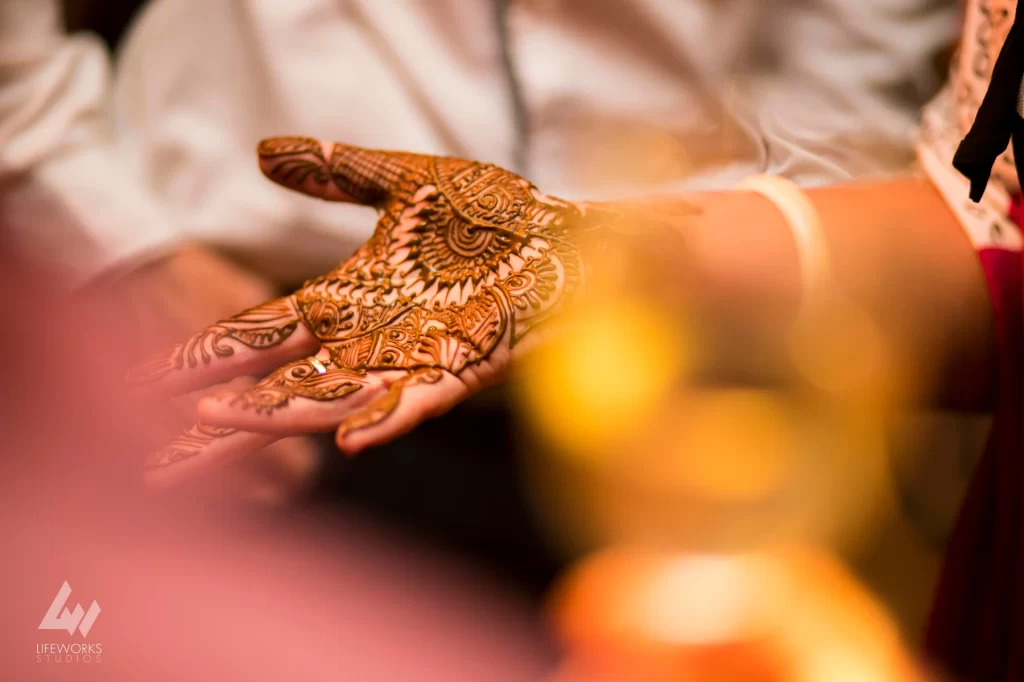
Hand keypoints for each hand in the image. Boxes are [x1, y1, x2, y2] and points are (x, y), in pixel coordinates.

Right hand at [129, 138, 587, 485]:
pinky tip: (345, 441)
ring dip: (274, 414)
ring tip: (209, 428)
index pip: (260, 330)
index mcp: (351, 297)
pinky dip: (384, 421)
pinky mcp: (469, 369)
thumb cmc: (497, 215)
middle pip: (278, 384)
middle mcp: (372, 339)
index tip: (143, 376)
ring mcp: (417, 359)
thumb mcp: (408, 181)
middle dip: (217, 417)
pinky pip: (421, 404)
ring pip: (333, 398)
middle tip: (148, 455)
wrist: (577, 235)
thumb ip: (339, 173)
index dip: (206, 352)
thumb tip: (263, 153)